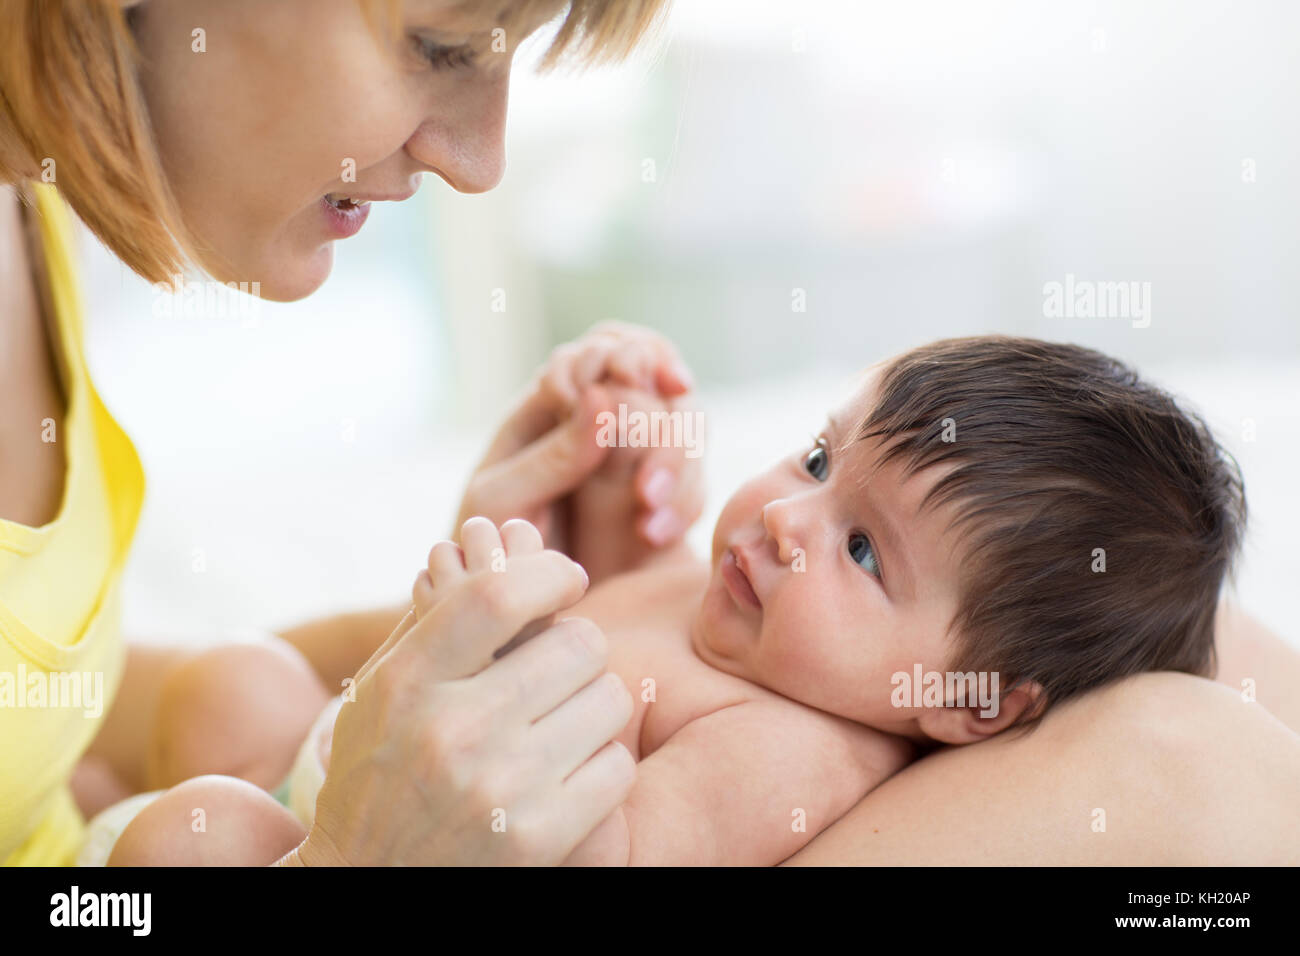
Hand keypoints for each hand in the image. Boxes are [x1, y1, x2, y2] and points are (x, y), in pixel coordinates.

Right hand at [294, 517, 635, 864]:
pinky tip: (566, 775)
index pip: (500, 594)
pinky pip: (617, 766)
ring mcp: (499, 789)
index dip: (549, 572)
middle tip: (556, 671)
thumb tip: (501, 533)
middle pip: (578, 644)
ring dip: (593, 706)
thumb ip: (439, 614)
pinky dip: (602, 765)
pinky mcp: (539, 840)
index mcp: (407, 681)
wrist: (367, 888)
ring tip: (557, 726)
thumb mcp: (383, 689)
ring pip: (608, 700)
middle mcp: (451, 730)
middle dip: (577, 649)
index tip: (566, 579)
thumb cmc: (379, 771)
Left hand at [455, 321, 702, 567]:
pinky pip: (692, 487)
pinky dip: (683, 507)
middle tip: (646, 485)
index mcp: (558, 398)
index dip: (638, 354)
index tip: (640, 381)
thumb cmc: (485, 539)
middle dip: (667, 429)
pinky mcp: (660, 499)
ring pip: (688, 434)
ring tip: (648, 520)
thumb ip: (552, 453)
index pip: (612, 347)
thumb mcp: (502, 497)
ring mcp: (638, 456)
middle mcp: (606, 418)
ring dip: (680, 470)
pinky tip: (653, 535)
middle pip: (666, 387)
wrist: (500, 601)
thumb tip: (603, 398)